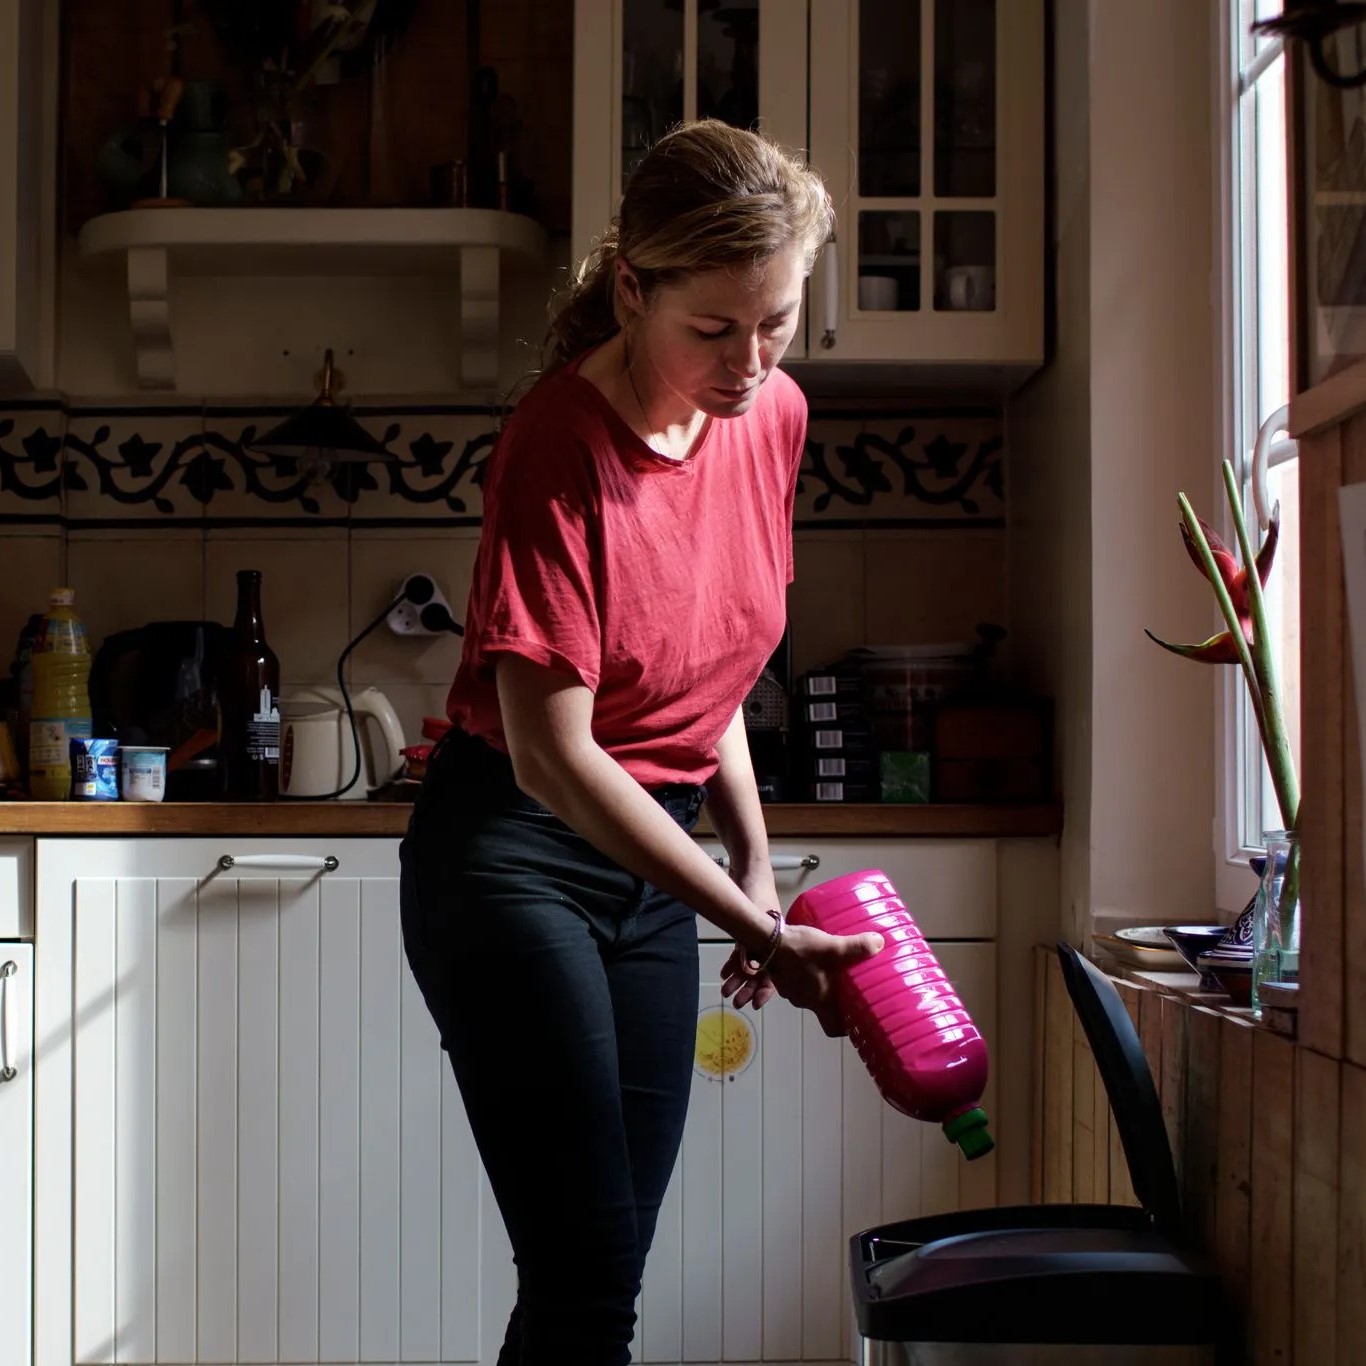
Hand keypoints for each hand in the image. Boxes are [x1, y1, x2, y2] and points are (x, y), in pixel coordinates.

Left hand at [718, 862, 782, 1009]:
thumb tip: (748, 967)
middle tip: (737, 1003)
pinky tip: (724, 974)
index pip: (776, 972)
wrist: (749, 870)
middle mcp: (772, 942)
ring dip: (738, 978)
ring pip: (750, 964)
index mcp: (780, 941)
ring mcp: (759, 937)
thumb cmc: (758, 892)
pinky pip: (741, 952)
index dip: (766, 989)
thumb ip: (751, 939)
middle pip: (762, 971)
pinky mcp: (747, 930)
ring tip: (726, 991)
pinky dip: (733, 963)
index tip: (757, 1004)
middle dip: (749, 987)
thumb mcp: (757, 917)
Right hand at [720, 922, 883, 1034]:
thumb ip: (856, 947)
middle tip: (849, 989)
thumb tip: (879, 943)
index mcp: (820, 1000)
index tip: (856, 1019)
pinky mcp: (782, 978)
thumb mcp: (832, 947)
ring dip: (819, 987)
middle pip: (824, 1009)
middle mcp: (806, 1000)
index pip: (833, 1028)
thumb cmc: (800, 950)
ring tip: (831, 971)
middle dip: (835, 1001)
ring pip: (810, 995)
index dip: (845, 1028)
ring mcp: (791, 991)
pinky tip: (810, 961)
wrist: (765, 940)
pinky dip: (805, 977)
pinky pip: (797, 983)